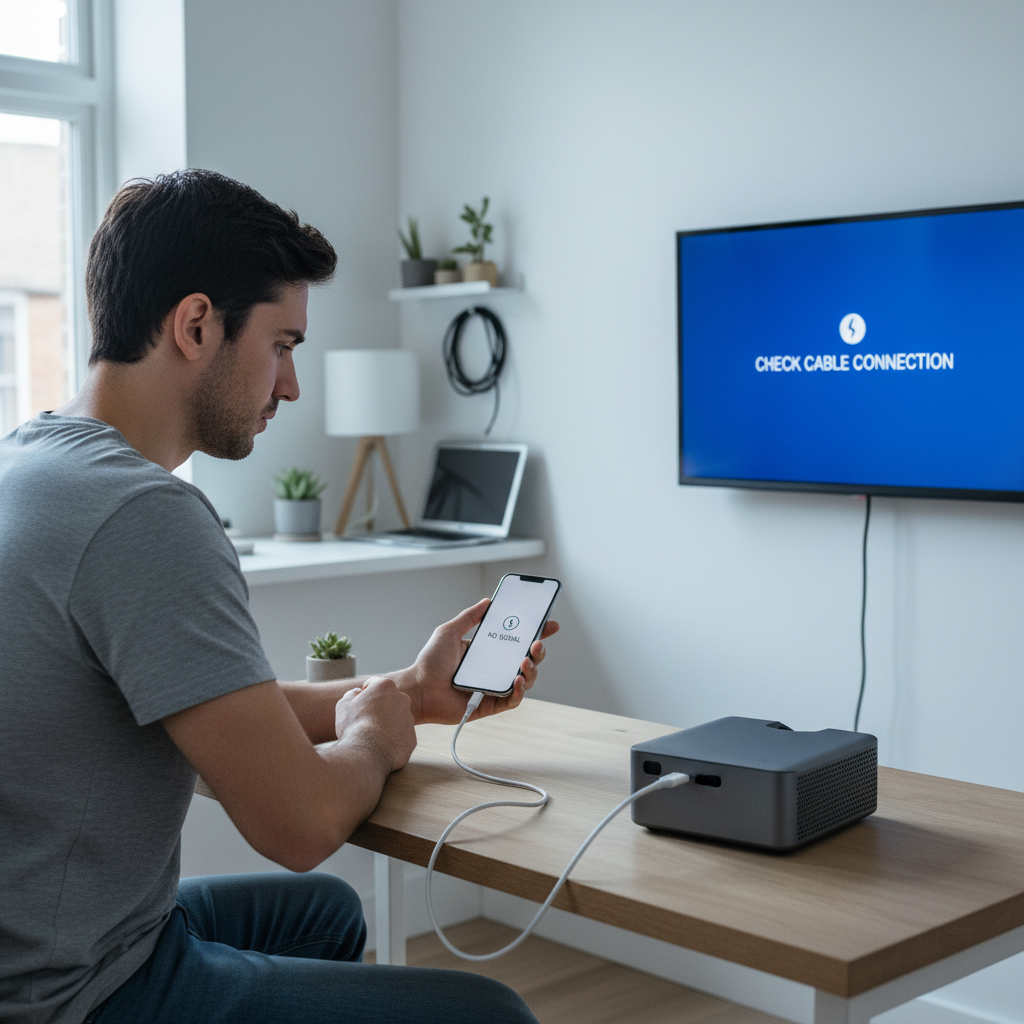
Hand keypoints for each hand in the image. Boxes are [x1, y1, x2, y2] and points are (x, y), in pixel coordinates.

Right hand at [334, 675, 415, 773]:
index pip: (375, 683)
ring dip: (387, 724)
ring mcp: (409, 720)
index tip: (358, 703)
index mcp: (386, 687)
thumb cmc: (354, 726)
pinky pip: (400, 737)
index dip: (364, 692)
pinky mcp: (411, 739)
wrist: (367, 754)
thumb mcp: (344, 705)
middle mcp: (402, 699)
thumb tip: (357, 693)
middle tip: (364, 720)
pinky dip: (392, 740)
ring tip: (371, 737)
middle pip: (389, 700)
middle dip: (379, 707)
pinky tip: (379, 747)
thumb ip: (351, 694)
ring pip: (397, 719)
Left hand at [397, 598, 558, 724]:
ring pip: (525, 680)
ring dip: (531, 670)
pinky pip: (513, 700)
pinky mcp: (491, 705)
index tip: (549, 624)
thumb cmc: (429, 662)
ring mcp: (494, 687)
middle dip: (538, 651)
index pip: (516, 641)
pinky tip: (517, 680)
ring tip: (525, 662)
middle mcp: (494, 669)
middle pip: (526, 660)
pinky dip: (519, 691)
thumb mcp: (449, 631)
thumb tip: (487, 601)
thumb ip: (469, 617)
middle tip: (537, 643)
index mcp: (487, 652)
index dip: (535, 633)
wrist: (418, 688)